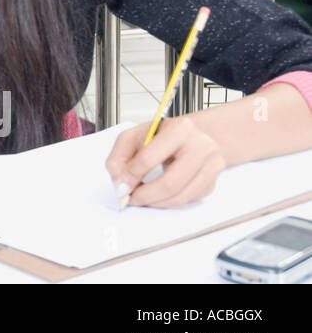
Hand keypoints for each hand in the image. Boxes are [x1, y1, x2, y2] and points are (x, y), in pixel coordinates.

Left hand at [105, 116, 226, 207]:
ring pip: (180, 196)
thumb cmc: (163, 135)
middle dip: (145, 196)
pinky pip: (188, 200)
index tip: (122, 184)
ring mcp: (211, 166)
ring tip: (142, 198)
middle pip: (169, 183)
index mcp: (180, 129)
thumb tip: (119, 182)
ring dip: (156, 203)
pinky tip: (158, 195)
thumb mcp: (135, 136)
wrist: (192, 136)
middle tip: (131, 198)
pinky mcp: (212, 183)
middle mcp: (201, 147)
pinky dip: (169, 202)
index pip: (149, 157)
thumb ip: (119, 157)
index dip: (131, 175)